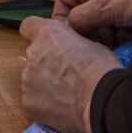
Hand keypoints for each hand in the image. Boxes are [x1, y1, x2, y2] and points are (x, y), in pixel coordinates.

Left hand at [19, 16, 123, 132]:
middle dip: (46, 64)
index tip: (44, 44)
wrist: (103, 102)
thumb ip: (70, 42)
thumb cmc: (102, 72)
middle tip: (65, 75)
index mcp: (48, 34)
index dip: (36, 35)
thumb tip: (69, 48)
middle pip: (34, 56)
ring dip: (44, 83)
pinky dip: (44, 103)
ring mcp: (28, 78)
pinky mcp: (28, 100)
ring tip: (66, 94)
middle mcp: (33, 53)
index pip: (28, 26)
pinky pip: (33, 99)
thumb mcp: (90, 43)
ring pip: (32, 79)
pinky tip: (62, 106)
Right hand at [50, 0, 131, 34]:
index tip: (68, 37)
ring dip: (108, 36)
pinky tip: (130, 39)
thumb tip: (68, 27)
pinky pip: (119, 27)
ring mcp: (117, 1)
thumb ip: (80, 18)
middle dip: (90, 31)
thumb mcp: (103, 7)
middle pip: (84, 15)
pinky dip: (123, 35)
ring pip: (102, 24)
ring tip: (118, 41)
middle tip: (98, 43)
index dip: (62, 17)